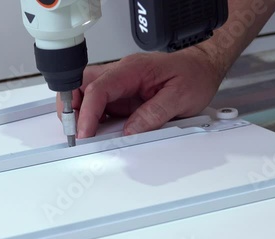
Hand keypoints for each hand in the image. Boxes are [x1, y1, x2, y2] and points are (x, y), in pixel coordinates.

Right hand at [56, 46, 225, 137]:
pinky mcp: (123, 95)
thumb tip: (130, 131)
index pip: (99, 88)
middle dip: (72, 107)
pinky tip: (98, 131)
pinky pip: (100, 104)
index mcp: (133, 70)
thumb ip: (154, 115)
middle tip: (75, 131)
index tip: (85, 132)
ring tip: (85, 134)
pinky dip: (93, 118)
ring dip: (81, 113)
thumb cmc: (194, 76)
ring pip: (87, 93)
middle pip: (82, 85)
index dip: (87, 112)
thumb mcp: (180, 97)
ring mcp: (121, 84)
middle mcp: (122, 73)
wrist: (202, 68)